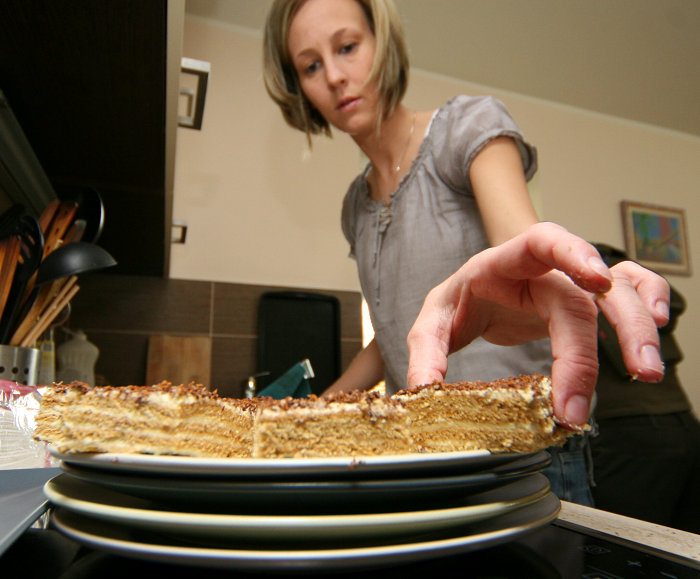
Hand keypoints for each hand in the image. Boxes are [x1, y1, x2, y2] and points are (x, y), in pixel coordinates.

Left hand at [406, 222, 669, 425]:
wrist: (479, 292)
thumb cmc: (461, 300)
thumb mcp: (434, 320)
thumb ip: (426, 351)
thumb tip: (423, 391)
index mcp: (504, 262)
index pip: (542, 243)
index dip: (573, 254)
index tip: (596, 282)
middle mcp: (545, 269)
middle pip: (583, 294)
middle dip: (591, 344)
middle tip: (581, 403)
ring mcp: (572, 281)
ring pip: (620, 290)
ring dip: (637, 327)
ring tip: (646, 370)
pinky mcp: (589, 298)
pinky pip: (632, 288)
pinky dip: (651, 300)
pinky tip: (656, 325)